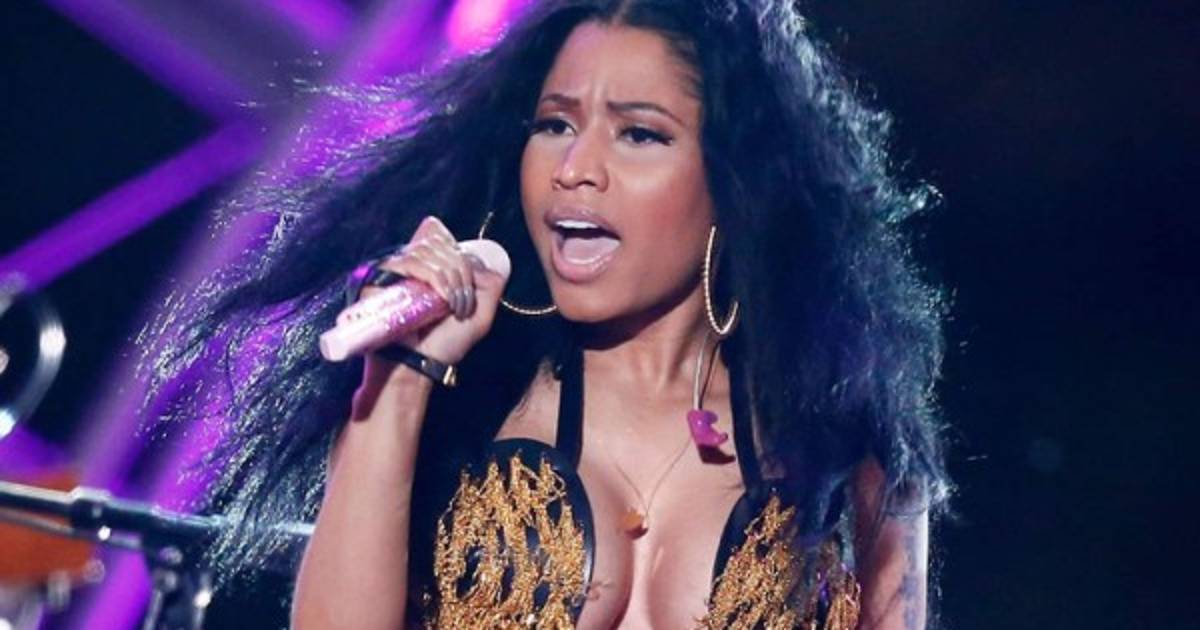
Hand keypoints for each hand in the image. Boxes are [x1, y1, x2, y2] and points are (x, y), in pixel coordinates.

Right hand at [357, 216, 508, 381]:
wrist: (417, 364)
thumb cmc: (444, 345)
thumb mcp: (480, 317)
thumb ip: (490, 287)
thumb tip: (481, 261)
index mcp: (432, 272)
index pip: (445, 242)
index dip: (462, 258)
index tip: (467, 286)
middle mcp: (412, 268)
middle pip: (439, 244)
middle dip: (460, 270)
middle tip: (461, 301)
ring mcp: (396, 271)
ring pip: (427, 250)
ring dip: (448, 276)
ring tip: (450, 304)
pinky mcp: (381, 277)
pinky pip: (409, 261)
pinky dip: (433, 277)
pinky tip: (440, 298)